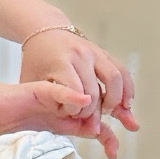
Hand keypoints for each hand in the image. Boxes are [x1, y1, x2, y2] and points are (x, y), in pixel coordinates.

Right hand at [0, 77, 111, 153]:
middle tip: (111, 145)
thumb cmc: (9, 128)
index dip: (106, 139)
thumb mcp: (30, 150)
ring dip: (88, 115)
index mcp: (65, 125)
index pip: (93, 129)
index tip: (113, 153)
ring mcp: (57, 101)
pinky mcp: (45, 91)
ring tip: (81, 125)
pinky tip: (83, 100)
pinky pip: (63, 91)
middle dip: (107, 130)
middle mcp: (65, 111)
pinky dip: (74, 96)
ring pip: (83, 103)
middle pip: (96, 116)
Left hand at [18, 30, 139, 158]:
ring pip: (116, 78)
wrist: (44, 33)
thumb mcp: (31, 82)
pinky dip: (128, 89)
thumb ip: (46, 103)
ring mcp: (95, 52)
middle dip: (95, 112)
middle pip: (97, 90)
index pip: (76, 93)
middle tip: (91, 122)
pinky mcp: (104, 53)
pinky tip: (126, 105)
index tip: (70, 117)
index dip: (76, 110)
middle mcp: (81, 55)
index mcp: (61, 62)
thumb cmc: (35, 63)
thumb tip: (61, 126)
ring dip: (118, 101)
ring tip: (116, 116)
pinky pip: (122, 71)